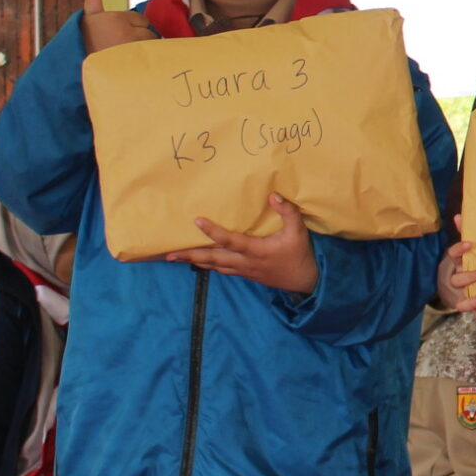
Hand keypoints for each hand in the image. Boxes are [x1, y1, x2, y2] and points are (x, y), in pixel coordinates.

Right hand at [79, 0, 155, 55]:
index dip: (134, 27)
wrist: (80, 64)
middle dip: (141, 38)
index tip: (120, 34)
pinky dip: (150, 57)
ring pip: (152, 43)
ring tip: (127, 55)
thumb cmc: (88, 39)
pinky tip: (137, 60)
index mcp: (115, 18)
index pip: (142, 20)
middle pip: (150, 32)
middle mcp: (125, 30)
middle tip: (124, 46)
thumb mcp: (90, 15)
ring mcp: (131, 45)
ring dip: (146, 49)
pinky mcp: (135, 58)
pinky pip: (153, 54)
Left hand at [167, 194, 320, 295]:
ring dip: (194, 262)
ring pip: (214, 266)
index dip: (212, 232)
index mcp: (256, 250)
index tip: (197, 220)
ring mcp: (244, 270)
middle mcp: (245, 262)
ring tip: (176, 258)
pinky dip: (208, 265)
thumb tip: (273, 195)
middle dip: (191, 256)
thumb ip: (287, 212)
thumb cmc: (300, 254)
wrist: (305, 281)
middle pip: (213, 259)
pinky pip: (222, 269)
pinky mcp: (245, 274)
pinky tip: (199, 262)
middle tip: (170, 254)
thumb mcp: (298, 231)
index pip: (230, 240)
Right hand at [439, 239, 475, 323]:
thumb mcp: (465, 252)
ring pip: (462, 304)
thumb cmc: (466, 265)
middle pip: (457, 280)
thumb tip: (459, 215)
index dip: (459, 250)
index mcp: (455, 265)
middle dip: (470, 277)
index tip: (470, 244)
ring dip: (473, 301)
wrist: (456, 290)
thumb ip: (464, 233)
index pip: (451, 255)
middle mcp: (456, 282)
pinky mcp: (472, 310)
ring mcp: (462, 298)